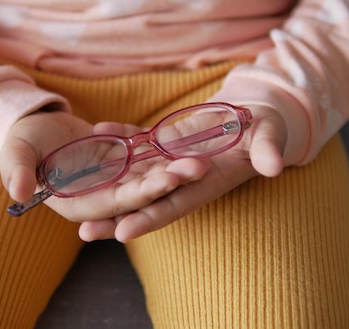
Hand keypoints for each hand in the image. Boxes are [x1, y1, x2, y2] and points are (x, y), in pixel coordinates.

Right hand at [0, 110, 204, 223]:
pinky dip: (166, 148)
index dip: (141, 193)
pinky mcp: (124, 158)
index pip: (116, 202)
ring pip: (151, 173)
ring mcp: (116, 176)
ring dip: (176, 166)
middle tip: (199, 167)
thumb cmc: (21, 142)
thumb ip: (18, 171)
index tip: (166, 181)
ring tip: (204, 157)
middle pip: (142, 190)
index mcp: (79, 202)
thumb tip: (19, 192)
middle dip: (170, 180)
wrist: (35, 127)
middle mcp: (103, 194)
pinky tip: (190, 139)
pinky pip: (148, 154)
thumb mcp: (16, 153)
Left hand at [77, 105, 286, 242]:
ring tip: (74, 189)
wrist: (257, 115)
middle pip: (146, 198)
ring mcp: (173, 157)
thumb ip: (269, 151)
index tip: (122, 233)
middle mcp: (184, 175)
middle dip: (116, 214)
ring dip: (108, 181)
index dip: (151, 218)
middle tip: (83, 230)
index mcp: (208, 182)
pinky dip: (120, 136)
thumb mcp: (270, 138)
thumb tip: (274, 166)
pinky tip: (96, 132)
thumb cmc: (267, 129)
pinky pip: (140, 139)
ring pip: (136, 173)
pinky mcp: (168, 138)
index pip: (175, 204)